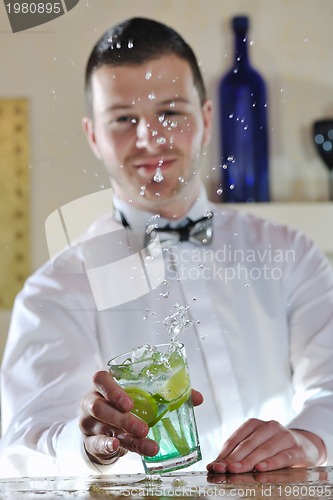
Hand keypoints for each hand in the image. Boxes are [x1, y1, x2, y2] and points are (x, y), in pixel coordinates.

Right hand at [79, 370, 202, 465]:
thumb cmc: (124, 405)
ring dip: (123, 434)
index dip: (112, 389)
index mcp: (104, 385)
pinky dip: (108, 446)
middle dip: (122, 418)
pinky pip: (97, 444)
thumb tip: (197, 398)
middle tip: (143, 427)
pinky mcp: (90, 441)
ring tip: (143, 438)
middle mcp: (92, 401)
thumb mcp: (139, 396)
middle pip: (100, 406)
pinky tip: (118, 447)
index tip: (130, 402)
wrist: (102, 429)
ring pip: (102, 427)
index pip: (100, 379)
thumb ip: (166, 394)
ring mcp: (88, 422)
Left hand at [207, 418, 325, 473]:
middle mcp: (269, 427)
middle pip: (248, 444)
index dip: (225, 452)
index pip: (236, 438)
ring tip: (237, 470)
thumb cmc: (273, 447)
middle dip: (234, 458)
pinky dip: (271, 463)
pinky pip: (283, 457)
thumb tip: (214, 465)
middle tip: (223, 469)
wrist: (304, 446)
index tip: (215, 465)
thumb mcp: (256, 446)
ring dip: (249, 461)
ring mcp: (284, 437)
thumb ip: (238, 454)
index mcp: (255, 424)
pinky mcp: (297, 449)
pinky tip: (261, 469)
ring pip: (264, 450)